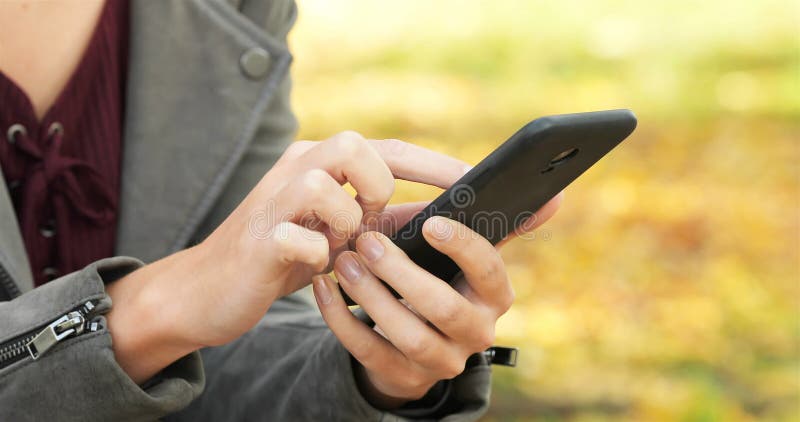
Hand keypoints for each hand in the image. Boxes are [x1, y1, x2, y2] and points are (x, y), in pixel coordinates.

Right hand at [106, 132, 469, 382]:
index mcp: (323, 165)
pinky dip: (313, 254)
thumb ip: (386, 222)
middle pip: (355, 145)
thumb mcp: (343, 234)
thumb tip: (448, 218)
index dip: (434, 165)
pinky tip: (312, 267)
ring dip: (344, 222)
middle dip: (377, 185)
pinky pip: (295, 237)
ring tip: (337, 248)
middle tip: (372, 220)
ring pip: (322, 183)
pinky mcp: (257, 239)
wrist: (209, 290)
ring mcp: (274, 202)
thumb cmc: (284, 257)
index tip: (477, 183)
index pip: (388, 149)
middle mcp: (298, 170)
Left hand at [312, 194, 561, 408]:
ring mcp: (441, 361)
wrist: (413, 339)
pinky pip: (368, 350)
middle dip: (402, 272)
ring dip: (369, 294)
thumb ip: (494, 224)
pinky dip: (340, 316)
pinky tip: (323, 285)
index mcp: (495, 296)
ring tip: (342, 261)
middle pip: (443, 306)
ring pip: (405, 332)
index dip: (463, 248)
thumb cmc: (438, 277)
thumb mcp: (462, 254)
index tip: (431, 223)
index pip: (490, 272)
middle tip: (367, 240)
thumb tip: (554, 198)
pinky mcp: (404, 377)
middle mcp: (477, 333)